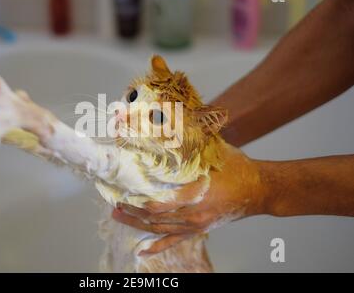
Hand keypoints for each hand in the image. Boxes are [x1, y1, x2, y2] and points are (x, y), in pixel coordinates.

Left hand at [112, 145, 266, 254]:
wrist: (259, 189)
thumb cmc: (237, 168)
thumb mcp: (214, 151)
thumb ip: (192, 141)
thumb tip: (168, 122)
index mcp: (195, 194)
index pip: (156, 204)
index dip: (135, 200)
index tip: (120, 191)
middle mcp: (193, 214)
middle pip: (153, 218)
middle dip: (131, 211)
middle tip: (114, 204)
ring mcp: (195, 225)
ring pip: (159, 230)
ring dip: (137, 225)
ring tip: (119, 217)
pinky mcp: (199, 230)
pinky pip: (174, 241)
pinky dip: (157, 246)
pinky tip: (142, 250)